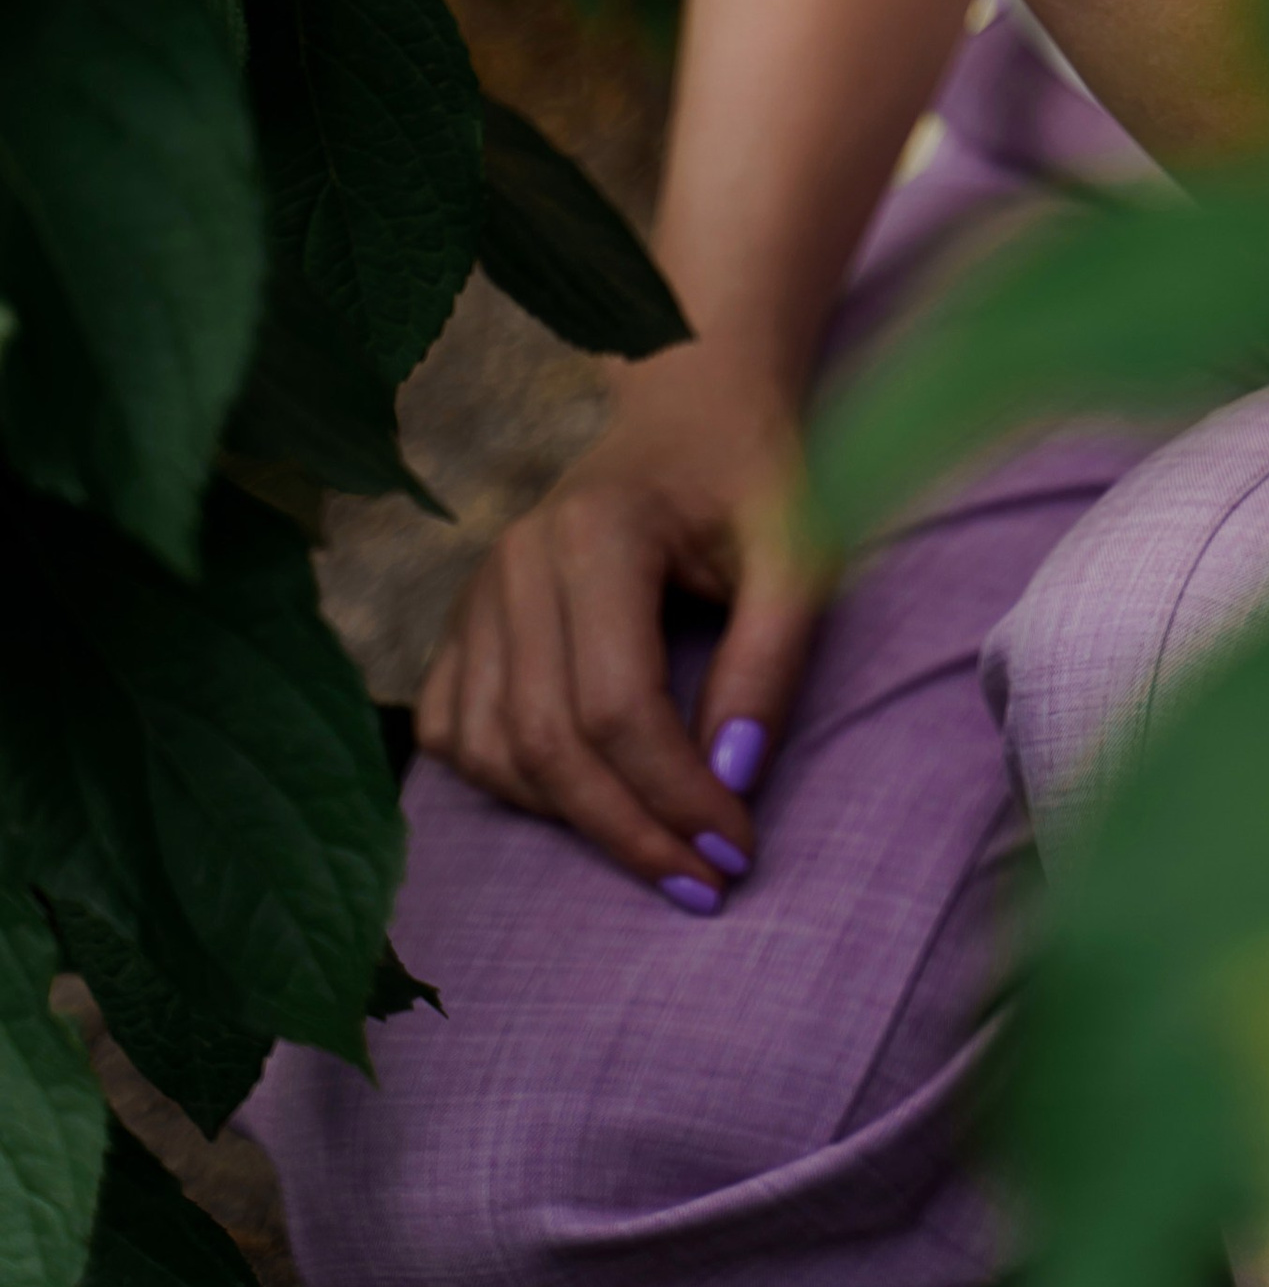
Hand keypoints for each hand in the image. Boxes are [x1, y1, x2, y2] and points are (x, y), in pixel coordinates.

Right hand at [415, 337, 827, 898]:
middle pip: (548, 743)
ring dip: (572, 822)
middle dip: (629, 832)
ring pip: (494, 751)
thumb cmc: (753, 475)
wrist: (691, 405)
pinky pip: (452, 732)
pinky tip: (580, 802)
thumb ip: (771, 657)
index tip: (738, 848)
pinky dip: (508, 787)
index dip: (675, 796)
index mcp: (597, 531)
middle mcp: (516, 560)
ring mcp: (477, 588)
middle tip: (705, 881)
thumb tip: (734, 778)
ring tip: (660, 847)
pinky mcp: (460, 616)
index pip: (617, 708)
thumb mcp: (797, 548)